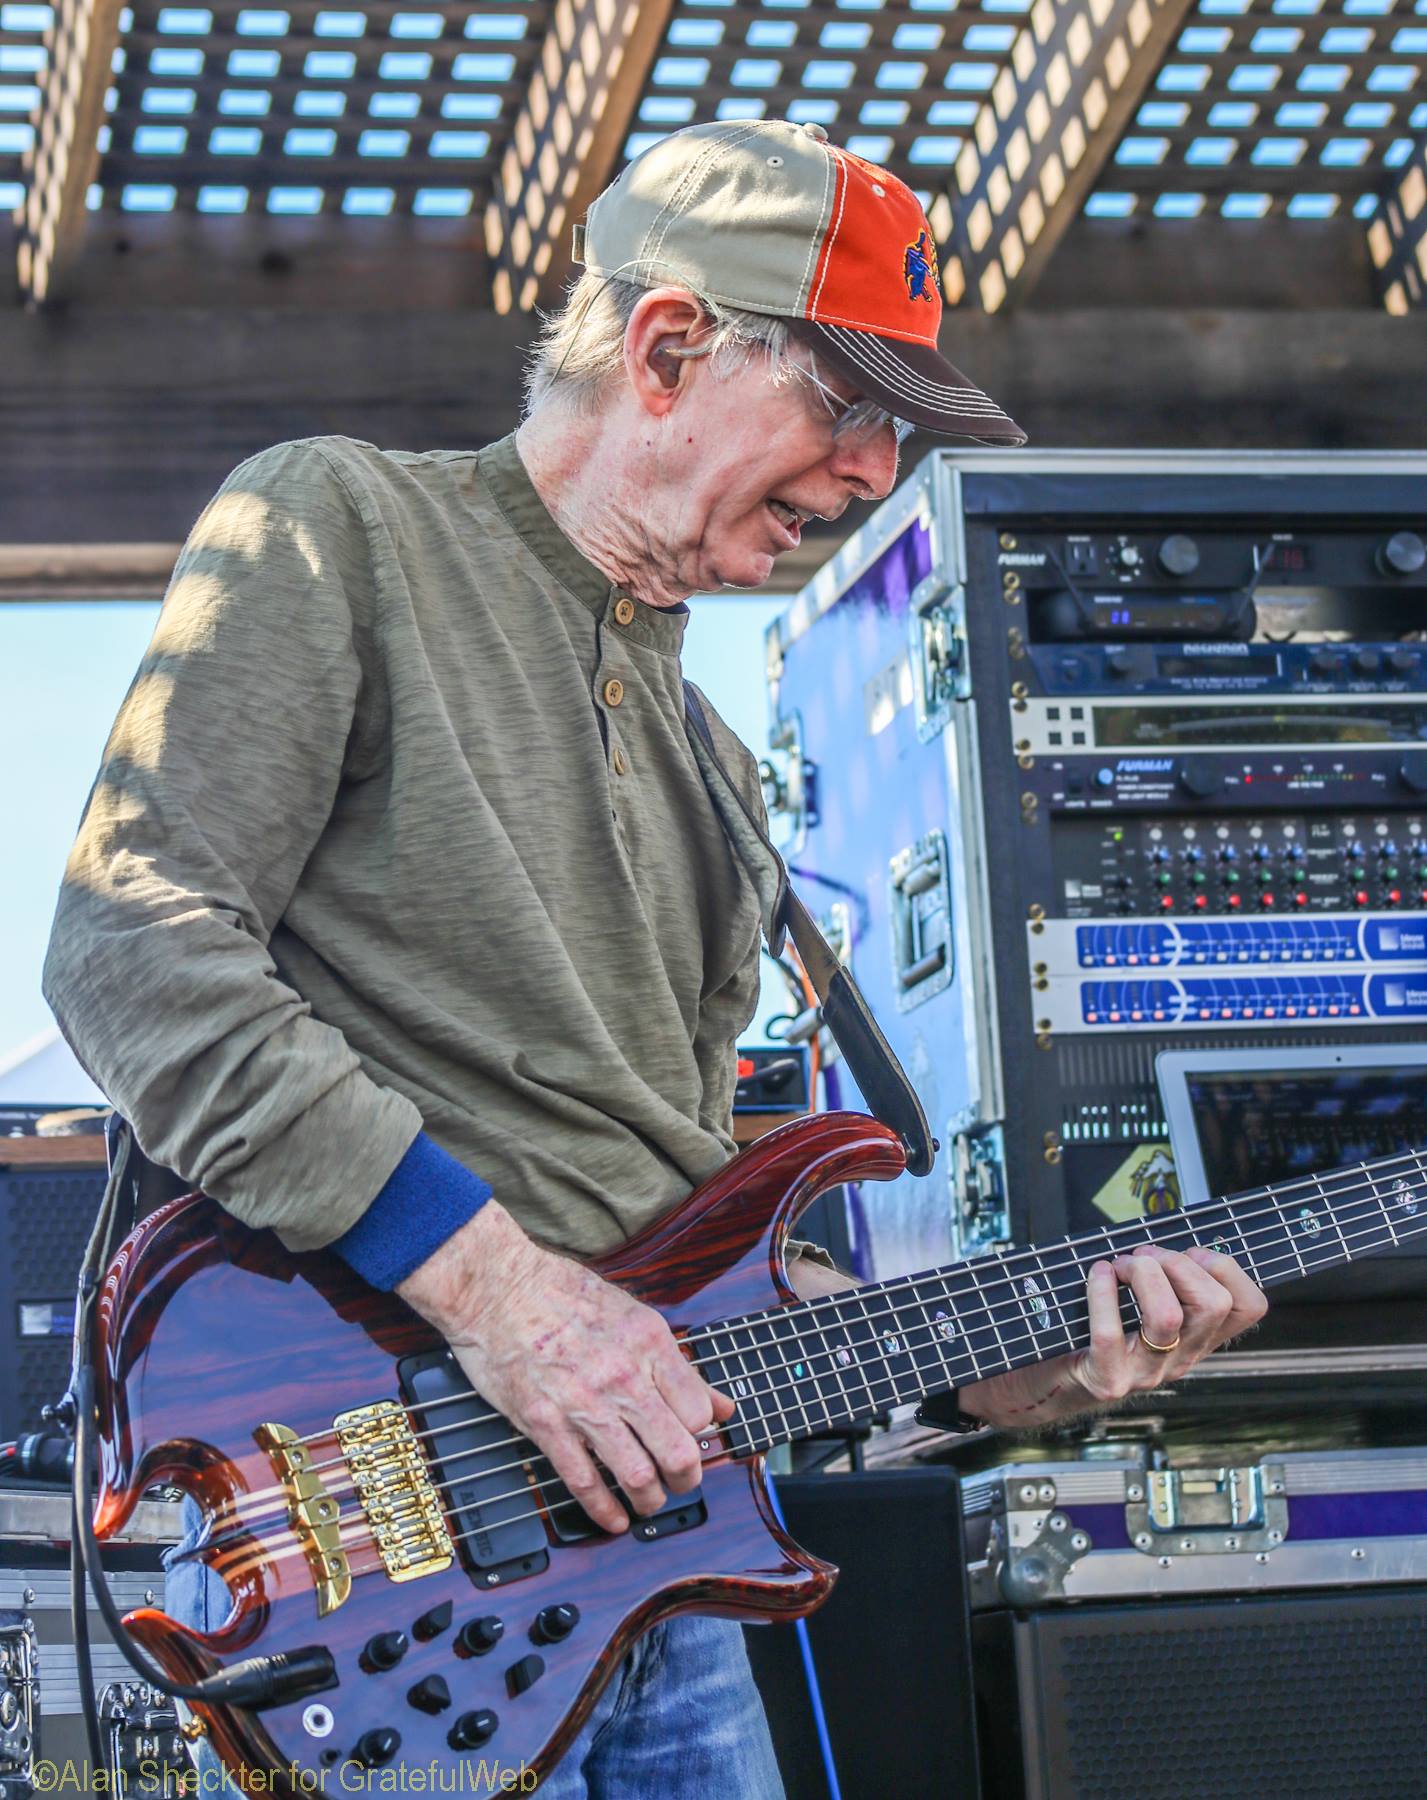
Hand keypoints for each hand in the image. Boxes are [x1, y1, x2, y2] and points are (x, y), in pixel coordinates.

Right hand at [397, 1201, 733, 1533]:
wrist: (495, 1286)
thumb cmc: (559, 1292)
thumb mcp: (631, 1313)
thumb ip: (677, 1363)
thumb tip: (720, 1404)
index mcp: (649, 1343)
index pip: (698, 1411)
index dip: (701, 1435)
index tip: (694, 1441)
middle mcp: (623, 1376)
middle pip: (677, 1450)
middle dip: (686, 1478)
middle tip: (681, 1481)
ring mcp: (584, 1404)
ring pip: (637, 1475)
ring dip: (650, 1500)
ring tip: (650, 1502)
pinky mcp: (546, 1424)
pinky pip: (584, 1481)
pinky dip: (604, 1509)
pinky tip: (613, 1518)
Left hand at [959, 1243, 1267, 1430]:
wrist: (1052, 1380)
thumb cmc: (1096, 1329)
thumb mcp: (1144, 1305)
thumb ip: (1167, 1279)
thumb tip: (1175, 1245)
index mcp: (1198, 1337)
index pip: (1250, 1307)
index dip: (1226, 1268)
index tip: (1190, 1253)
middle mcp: (1182, 1358)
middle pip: (1213, 1304)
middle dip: (1177, 1262)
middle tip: (1143, 1257)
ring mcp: (1147, 1374)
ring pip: (1168, 1317)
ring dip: (1143, 1274)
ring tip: (1120, 1266)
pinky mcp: (1109, 1380)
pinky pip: (1111, 1333)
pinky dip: (1101, 1293)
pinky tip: (1097, 1274)